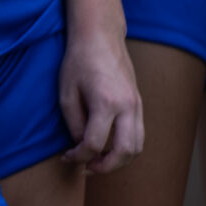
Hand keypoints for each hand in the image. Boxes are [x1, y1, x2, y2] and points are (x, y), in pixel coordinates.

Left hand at [58, 28, 143, 173]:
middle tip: (87, 168)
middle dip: (106, 167)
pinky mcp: (139, 103)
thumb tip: (81, 145)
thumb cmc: (78, 61)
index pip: (95, 144)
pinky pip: (139, 134)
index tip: (67, 157)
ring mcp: (137, 105)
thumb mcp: (66, 92)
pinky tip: (108, 146)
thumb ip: (74, 122)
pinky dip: (126, 147)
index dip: (79, 156)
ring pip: (138, 146)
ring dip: (120, 160)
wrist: (100, 37)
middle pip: (125, 152)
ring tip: (98, 160)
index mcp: (106, 103)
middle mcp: (128, 107)